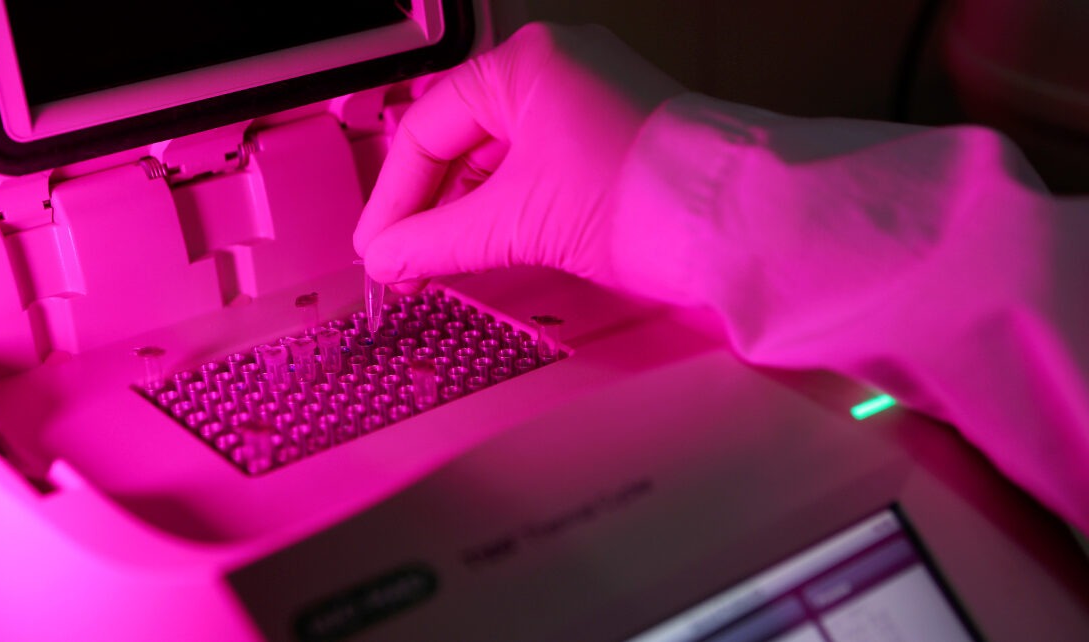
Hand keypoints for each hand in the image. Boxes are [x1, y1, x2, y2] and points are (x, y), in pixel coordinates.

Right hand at [353, 22, 683, 291]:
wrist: (741, 225)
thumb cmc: (649, 198)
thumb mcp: (519, 222)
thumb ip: (436, 241)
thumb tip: (388, 259)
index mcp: (526, 64)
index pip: (427, 129)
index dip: (393, 196)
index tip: (377, 248)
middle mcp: (557, 70)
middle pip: (460, 140)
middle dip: (426, 207)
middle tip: (402, 263)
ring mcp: (587, 100)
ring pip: (497, 157)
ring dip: (463, 212)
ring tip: (438, 264)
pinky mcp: (610, 137)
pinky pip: (534, 167)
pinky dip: (505, 207)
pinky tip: (485, 244)